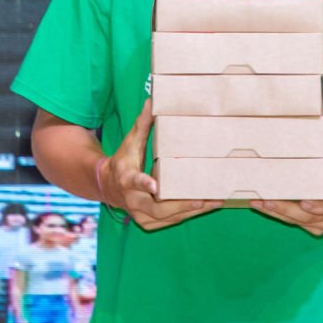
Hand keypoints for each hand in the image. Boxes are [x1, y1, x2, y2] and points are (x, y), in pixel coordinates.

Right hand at [103, 99, 220, 230]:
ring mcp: (139, 214)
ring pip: (167, 217)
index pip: (134, 181)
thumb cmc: (123, 161)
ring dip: (191, 211)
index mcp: (126, 178)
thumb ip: (143, 124)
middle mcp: (132, 200)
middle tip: (202, 199)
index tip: (155, 185)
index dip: (144, 184)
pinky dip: (188, 214)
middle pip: (157, 208)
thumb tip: (151, 100)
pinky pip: (170, 221)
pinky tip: (207, 206)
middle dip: (180, 205)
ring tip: (214, 201)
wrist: (108, 186)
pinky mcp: (148, 222)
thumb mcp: (130, 142)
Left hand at [252, 109, 322, 236]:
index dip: (318, 206)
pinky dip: (281, 216)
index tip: (304, 202)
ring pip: (300, 221)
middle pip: (308, 215)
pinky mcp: (317, 226)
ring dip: (278, 213)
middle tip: (266, 200)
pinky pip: (298, 223)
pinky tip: (264, 207)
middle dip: (285, 208)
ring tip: (258, 203)